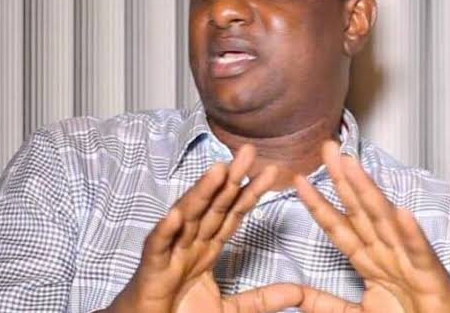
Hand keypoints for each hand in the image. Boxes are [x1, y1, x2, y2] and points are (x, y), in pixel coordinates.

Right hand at [105, 145, 303, 312]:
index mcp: (206, 248)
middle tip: (248, 152)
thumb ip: (261, 299)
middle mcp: (190, 243)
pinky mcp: (151, 269)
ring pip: (188, 217)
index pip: (233, 214)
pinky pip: (158, 247)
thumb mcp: (230, 309)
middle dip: (231, 178)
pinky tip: (176, 215)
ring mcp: (170, 252)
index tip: (271, 171)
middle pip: (214, 206)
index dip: (250, 192)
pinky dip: (166, 231)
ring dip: (202, 193)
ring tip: (218, 170)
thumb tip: (297, 291)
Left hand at [293, 141, 449, 312]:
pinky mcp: (432, 277)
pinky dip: (411, 233)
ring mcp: (409, 262)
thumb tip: (293, 291)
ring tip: (352, 165)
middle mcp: (387, 254)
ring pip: (385, 222)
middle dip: (342, 179)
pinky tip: (401, 211)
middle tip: (328, 148)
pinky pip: (419, 253)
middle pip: (359, 211)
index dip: (318, 203)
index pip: (338, 226)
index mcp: (370, 261)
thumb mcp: (356, 312)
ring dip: (369, 192)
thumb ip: (324, 302)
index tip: (298, 179)